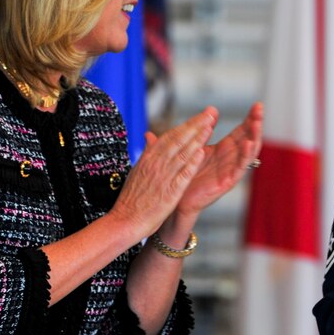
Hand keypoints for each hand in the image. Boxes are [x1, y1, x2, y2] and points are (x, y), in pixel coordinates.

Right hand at [109, 107, 215, 239]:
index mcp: (148, 158)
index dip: (187, 125)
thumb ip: (147, 153)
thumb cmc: (131, 199)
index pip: (170, 136)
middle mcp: (156, 164)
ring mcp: (162, 177)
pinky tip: (202, 153)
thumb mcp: (137, 170)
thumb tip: (149, 136)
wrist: (123, 221)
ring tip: (210, 126)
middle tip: (210, 113)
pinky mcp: (168, 193)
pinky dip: (192, 163)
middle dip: (195, 125)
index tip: (200, 116)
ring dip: (197, 139)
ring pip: (182, 153)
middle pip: (178, 140)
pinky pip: (182, 175)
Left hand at [169, 102, 263, 217]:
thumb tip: (210, 109)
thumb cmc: (186, 173)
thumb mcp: (195, 146)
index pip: (243, 130)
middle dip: (256, 123)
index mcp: (225, 149)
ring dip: (254, 137)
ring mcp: (232, 170)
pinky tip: (248, 144)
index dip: (250, 118)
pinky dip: (245, 155)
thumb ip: (202, 129)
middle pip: (249, 138)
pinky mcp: (228, 182)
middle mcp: (231, 158)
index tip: (257, 105)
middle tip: (260, 108)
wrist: (178, 197)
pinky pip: (240, 168)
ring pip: (249, 152)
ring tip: (257, 123)